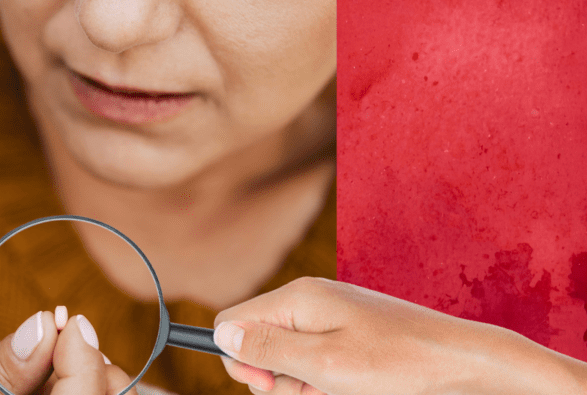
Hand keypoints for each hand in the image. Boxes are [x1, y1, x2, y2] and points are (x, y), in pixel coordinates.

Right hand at [213, 277, 586, 394]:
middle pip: (257, 342)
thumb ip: (268, 349)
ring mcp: (330, 314)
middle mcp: (309, 299)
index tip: (270, 387)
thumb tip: (221, 334)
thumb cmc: (398, 364)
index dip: (239, 361)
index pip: (232, 323)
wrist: (462, 362)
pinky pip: (315, 357)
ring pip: (287, 355)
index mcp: (297, 298)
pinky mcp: (348, 331)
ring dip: (302, 382)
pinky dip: (325, 378)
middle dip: (274, 377)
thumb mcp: (324, 365)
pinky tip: (351, 386)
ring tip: (339, 390)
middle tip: (313, 392)